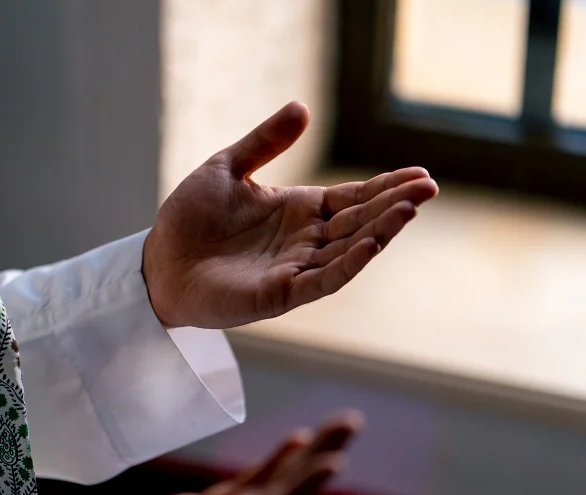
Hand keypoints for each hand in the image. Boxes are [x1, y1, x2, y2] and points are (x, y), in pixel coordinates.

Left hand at [143, 101, 438, 328]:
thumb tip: (303, 107)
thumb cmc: (189, 219)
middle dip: (394, 206)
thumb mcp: (226, 168)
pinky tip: (371, 245)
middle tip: (428, 188)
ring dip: (380, 232)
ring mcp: (295, 269)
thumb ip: (265, 142)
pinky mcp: (279, 295)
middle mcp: (304, 241)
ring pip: (348, 251)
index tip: (421, 174)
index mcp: (298, 211)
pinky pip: (322, 281)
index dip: (386, 187)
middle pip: (359, 221)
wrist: (157, 262)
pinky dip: (349, 264)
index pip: (352, 198)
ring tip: (410, 210)